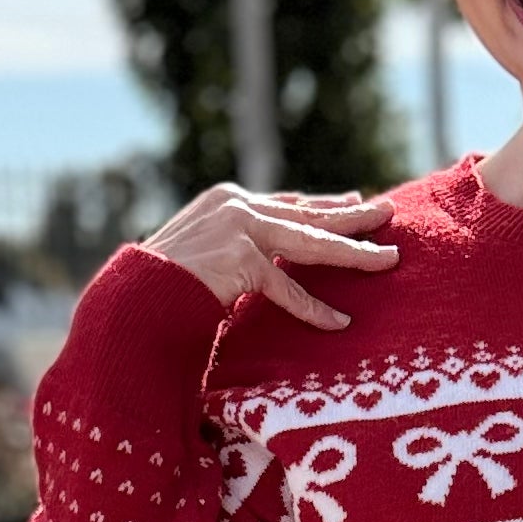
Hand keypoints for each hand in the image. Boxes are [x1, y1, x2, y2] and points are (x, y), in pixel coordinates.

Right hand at [143, 182, 400, 329]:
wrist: (133, 293)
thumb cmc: (163, 283)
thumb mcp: (204, 251)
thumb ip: (236, 244)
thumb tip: (265, 258)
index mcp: (228, 200)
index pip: (289, 202)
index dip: (325, 205)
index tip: (356, 203)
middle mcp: (237, 205)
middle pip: (309, 213)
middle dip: (353, 217)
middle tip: (389, 212)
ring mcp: (239, 229)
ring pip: (310, 242)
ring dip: (353, 252)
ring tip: (388, 259)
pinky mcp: (239, 259)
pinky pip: (286, 289)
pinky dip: (312, 308)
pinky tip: (338, 321)